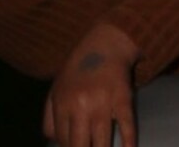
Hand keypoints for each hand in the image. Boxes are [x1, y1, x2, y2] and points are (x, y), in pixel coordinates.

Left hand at [42, 22, 139, 146]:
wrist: (105, 42)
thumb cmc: (78, 68)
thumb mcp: (56, 89)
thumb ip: (50, 118)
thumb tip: (56, 144)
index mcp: (63, 103)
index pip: (63, 141)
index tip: (79, 144)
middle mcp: (81, 105)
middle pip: (80, 145)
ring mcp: (104, 102)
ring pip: (102, 141)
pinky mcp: (124, 97)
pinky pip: (126, 125)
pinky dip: (128, 140)